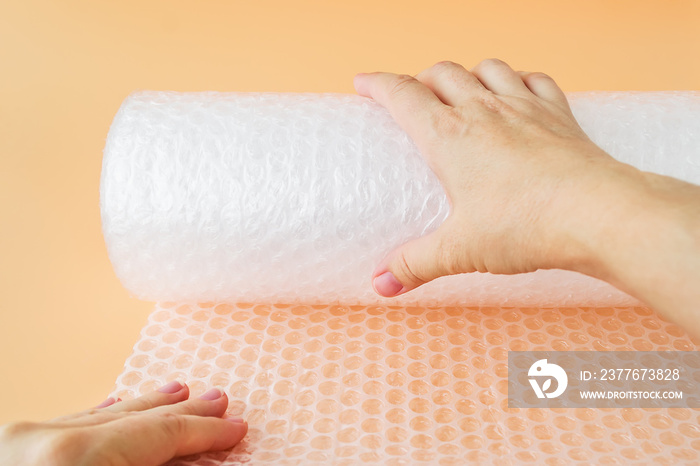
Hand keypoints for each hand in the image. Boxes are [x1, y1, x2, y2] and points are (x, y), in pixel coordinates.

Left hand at [0, 381, 246, 465]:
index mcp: (70, 460)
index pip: (157, 435)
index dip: (203, 432)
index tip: (234, 428)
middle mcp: (39, 441)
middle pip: (132, 418)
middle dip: (181, 413)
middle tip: (217, 402)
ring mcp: (15, 443)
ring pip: (98, 416)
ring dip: (144, 408)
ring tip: (179, 393)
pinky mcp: (4, 451)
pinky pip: (66, 425)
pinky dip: (101, 417)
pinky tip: (116, 405)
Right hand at [354, 59, 627, 296]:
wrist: (598, 213)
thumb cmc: (527, 225)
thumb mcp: (460, 250)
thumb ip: (415, 264)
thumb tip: (381, 284)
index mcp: (450, 136)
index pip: (402, 94)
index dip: (377, 84)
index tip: (362, 82)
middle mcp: (484, 110)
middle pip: (442, 74)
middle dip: (419, 79)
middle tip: (411, 97)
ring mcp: (523, 107)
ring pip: (486, 68)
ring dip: (467, 73)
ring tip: (460, 90)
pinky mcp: (557, 114)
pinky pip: (534, 79)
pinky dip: (519, 79)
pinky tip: (517, 92)